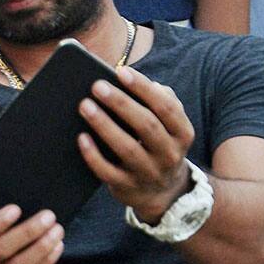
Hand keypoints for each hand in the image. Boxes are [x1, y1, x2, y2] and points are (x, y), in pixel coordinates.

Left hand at [77, 66, 194, 223]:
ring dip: (105, 126)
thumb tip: (133, 79)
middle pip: (147, 126)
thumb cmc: (158, 141)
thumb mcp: (169, 123)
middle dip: (121, 103)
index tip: (121, 71)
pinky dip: (94, 156)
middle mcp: (170, 154)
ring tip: (85, 105)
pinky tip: (81, 138)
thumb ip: (159, 98)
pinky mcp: (128, 188)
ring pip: (128, 149)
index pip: (166, 107)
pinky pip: (109, 173)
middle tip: (96, 85)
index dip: (144, 89)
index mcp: (182, 133)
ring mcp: (149, 174)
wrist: (163, 191)